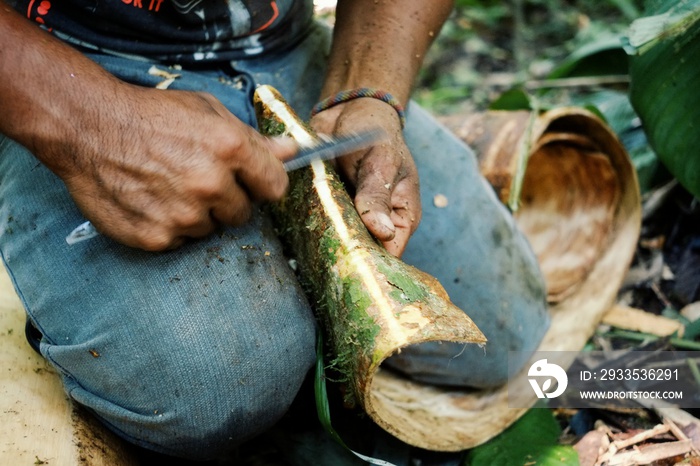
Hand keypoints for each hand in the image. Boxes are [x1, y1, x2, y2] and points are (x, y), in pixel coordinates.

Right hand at [42, 85, 295, 250]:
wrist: (88, 128)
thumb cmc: (150, 115)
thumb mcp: (207, 112)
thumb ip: (252, 139)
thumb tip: (291, 151)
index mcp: (231, 149)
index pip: (275, 187)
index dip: (262, 184)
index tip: (251, 182)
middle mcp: (211, 185)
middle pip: (243, 213)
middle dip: (226, 200)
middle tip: (196, 180)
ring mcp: (184, 215)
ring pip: (210, 228)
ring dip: (196, 214)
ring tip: (167, 187)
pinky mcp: (158, 238)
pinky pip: (179, 241)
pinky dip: (169, 227)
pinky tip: (151, 202)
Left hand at [311, 98, 420, 256]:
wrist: (349, 110)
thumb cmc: (375, 132)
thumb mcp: (381, 162)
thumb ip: (378, 195)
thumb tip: (383, 232)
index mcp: (402, 216)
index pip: (391, 254)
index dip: (373, 264)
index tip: (350, 267)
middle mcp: (378, 221)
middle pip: (363, 252)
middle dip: (344, 253)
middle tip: (323, 254)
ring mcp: (353, 216)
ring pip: (339, 240)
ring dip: (323, 238)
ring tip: (308, 239)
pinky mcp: (330, 207)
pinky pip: (319, 223)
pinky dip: (308, 222)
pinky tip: (297, 223)